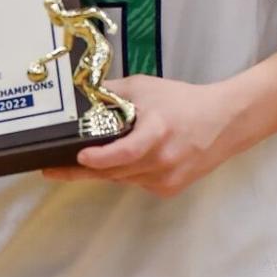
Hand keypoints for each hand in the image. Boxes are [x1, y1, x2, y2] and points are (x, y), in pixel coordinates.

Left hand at [42, 75, 247, 196]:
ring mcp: (167, 179)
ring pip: (122, 180)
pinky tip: (126, 160)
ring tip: (84, 160)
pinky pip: (135, 184)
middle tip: (53, 169)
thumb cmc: (182, 101)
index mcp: (157, 132)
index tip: (78, 157)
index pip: (124, 153)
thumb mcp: (144, 87)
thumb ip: (111, 92)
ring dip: (105, 171)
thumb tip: (78, 95)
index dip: (100, 158)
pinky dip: (126, 174)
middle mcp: (162, 160)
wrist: (224, 122)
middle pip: (114, 171)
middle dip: (82, 171)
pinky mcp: (170, 189)